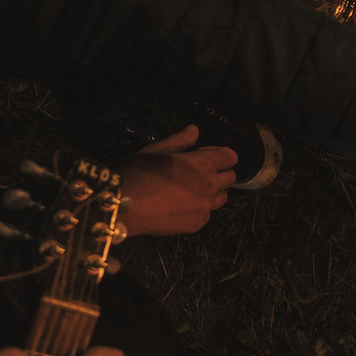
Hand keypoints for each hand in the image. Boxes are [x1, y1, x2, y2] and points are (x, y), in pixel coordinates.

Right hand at [118, 126, 238, 236]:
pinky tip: (180, 206)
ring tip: (189, 190)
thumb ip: (180, 140)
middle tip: (196, 172)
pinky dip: (199, 210)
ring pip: (221, 198)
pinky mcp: (197, 224)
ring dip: (212, 192)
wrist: (125, 206)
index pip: (231, 156)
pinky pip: (206, 215)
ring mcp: (205, 208)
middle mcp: (210, 186)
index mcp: (204, 164)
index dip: (219, 153)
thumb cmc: (139, 173)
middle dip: (218, 172)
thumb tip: (194, 130)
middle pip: (230, 178)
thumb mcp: (156, 150)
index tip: (203, 154)